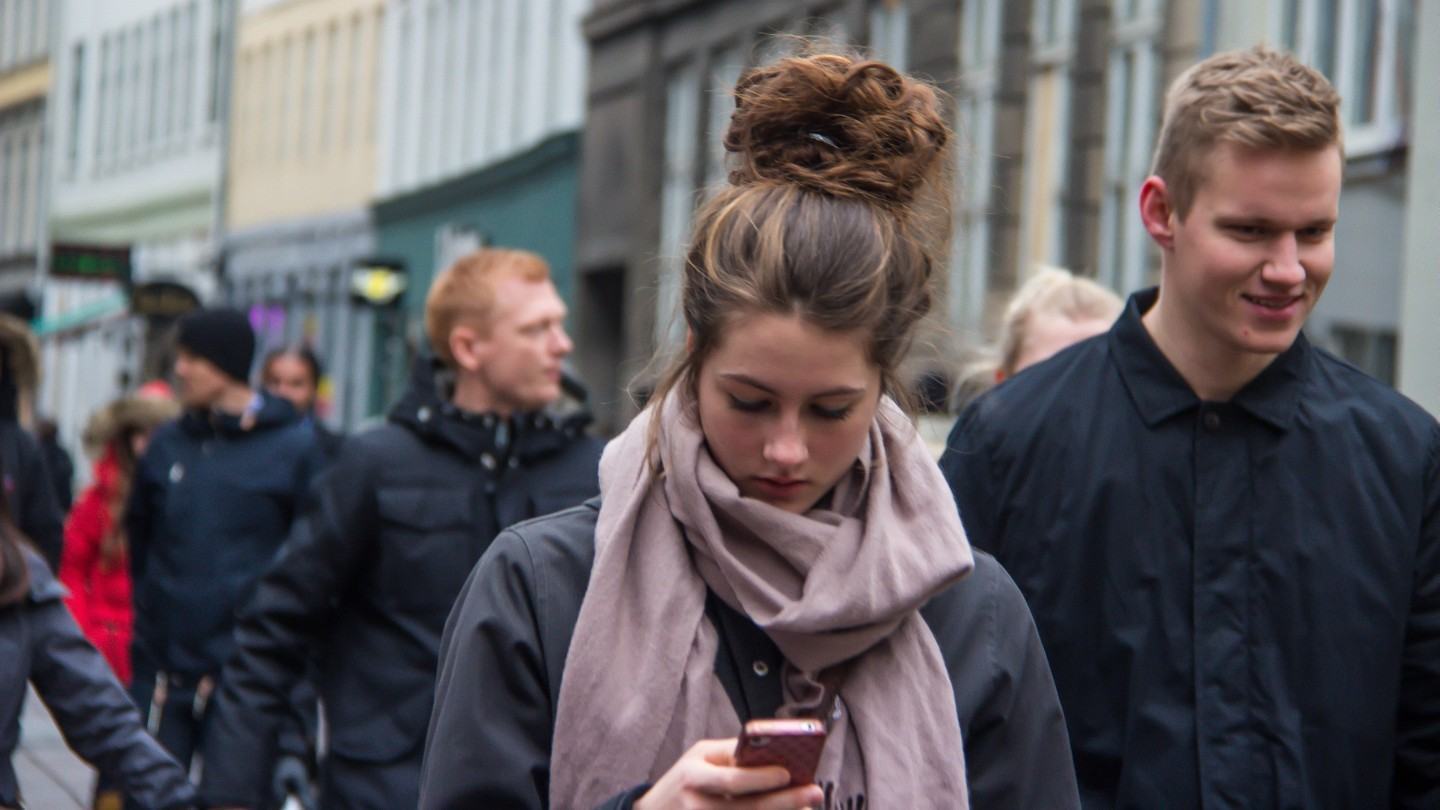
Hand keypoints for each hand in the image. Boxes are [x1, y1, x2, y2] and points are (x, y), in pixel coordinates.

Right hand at [634, 739, 824, 809]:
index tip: (788, 773)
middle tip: (814, 792)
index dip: (761, 778)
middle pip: (748, 808)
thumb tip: (773, 754)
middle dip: (785, 801)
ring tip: (806, 807)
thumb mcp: (698, 757)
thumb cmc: (683, 780)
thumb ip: (731, 754)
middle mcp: (697, 805)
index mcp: (693, 776)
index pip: (732, 779)